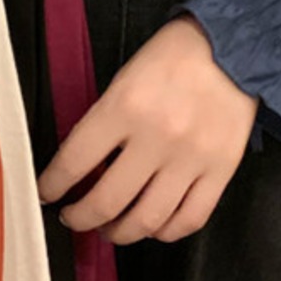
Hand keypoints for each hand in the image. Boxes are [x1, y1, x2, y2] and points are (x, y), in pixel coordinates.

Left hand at [37, 14, 258, 244]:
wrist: (233, 47)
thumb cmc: (171, 58)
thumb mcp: (124, 78)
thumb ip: (104, 121)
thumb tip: (82, 167)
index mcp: (125, 106)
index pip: (74, 161)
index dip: (52, 185)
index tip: (47, 193)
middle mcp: (157, 138)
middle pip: (107, 201)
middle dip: (81, 217)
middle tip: (74, 217)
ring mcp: (191, 159)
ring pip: (147, 220)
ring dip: (120, 233)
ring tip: (110, 228)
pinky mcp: (221, 171)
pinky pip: (189, 219)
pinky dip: (165, 232)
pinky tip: (153, 226)